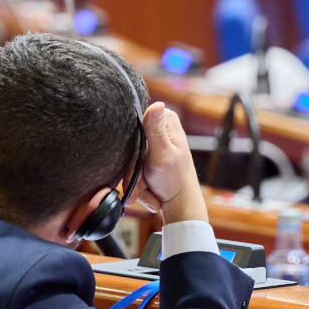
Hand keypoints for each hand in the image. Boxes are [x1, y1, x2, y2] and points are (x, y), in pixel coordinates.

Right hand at [132, 102, 208, 224]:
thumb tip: (157, 104)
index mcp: (166, 120)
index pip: (135, 124)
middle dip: (134, 172)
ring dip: (136, 182)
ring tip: (147, 192)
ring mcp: (152, 144)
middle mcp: (159, 128)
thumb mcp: (163, 154)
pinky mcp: (147, 158)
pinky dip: (138, 185)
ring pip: (129, 161)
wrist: (179, 204)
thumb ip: (155, 131)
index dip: (132, 147)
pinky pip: (132, 170)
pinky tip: (149, 192)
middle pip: (130, 146)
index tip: (137, 165)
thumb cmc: (175, 180)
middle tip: (141, 186)